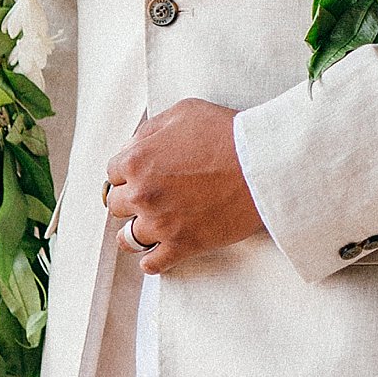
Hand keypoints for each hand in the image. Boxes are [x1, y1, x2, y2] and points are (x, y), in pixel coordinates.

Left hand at [105, 98, 265, 273]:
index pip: (113, 172)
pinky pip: (151, 265)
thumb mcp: (184, 111)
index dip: (129, 171)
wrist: (264, 163)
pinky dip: (153, 260)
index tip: (143, 174)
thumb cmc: (228, 133)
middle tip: (153, 195)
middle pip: (117, 204)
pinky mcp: (182, 246)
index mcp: (137, 160)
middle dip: (132, 198)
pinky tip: (161, 250)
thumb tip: (133, 145)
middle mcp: (143, 194)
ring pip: (127, 238)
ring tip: (152, 225)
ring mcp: (160, 223)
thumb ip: (150, 129)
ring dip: (137, 231)